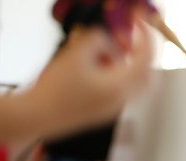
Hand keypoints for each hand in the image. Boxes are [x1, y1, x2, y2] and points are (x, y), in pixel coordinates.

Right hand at [25, 15, 154, 139]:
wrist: (36, 116)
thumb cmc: (54, 88)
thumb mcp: (75, 54)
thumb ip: (98, 40)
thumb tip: (107, 41)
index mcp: (118, 86)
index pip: (146, 58)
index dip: (146, 35)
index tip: (138, 20)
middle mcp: (120, 100)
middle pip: (148, 75)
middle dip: (140, 53)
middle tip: (124, 38)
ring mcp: (112, 109)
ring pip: (133, 83)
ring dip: (125, 63)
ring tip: (103, 50)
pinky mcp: (101, 112)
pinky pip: (119, 91)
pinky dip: (116, 75)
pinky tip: (95, 66)